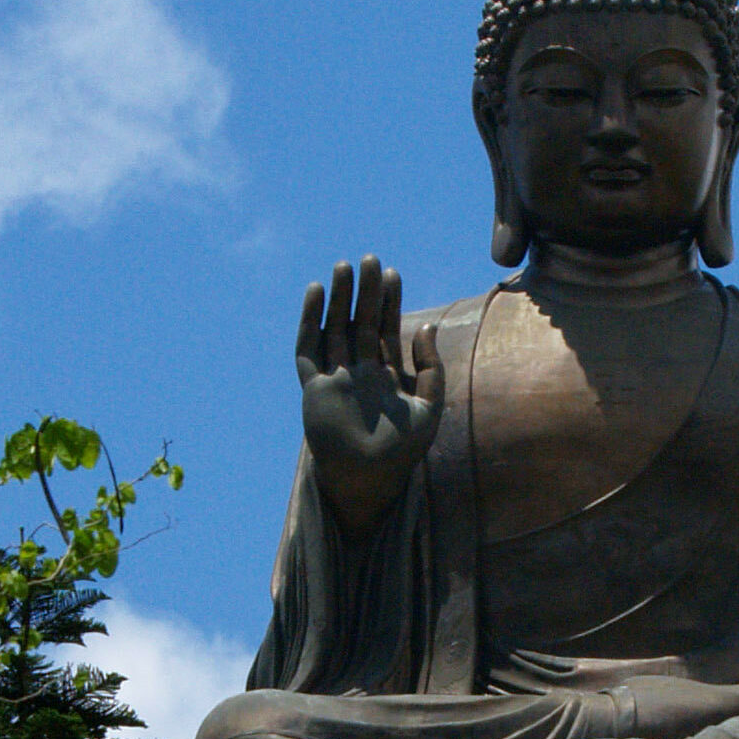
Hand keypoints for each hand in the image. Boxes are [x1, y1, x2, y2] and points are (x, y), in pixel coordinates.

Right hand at [296, 256, 442, 535]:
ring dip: (339, 299)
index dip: (388, 302)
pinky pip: (308, 349)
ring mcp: (335, 378)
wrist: (368, 480)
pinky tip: (315, 294)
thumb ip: (431, 369)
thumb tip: (425, 326)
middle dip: (364, 292)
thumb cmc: (401, 452)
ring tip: (343, 267)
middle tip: (369, 259)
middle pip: (359, 323)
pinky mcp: (314, 387)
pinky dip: (310, 321)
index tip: (392, 274)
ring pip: (334, 329)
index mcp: (385, 376)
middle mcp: (358, 372)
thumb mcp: (429, 408)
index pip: (385, 329)